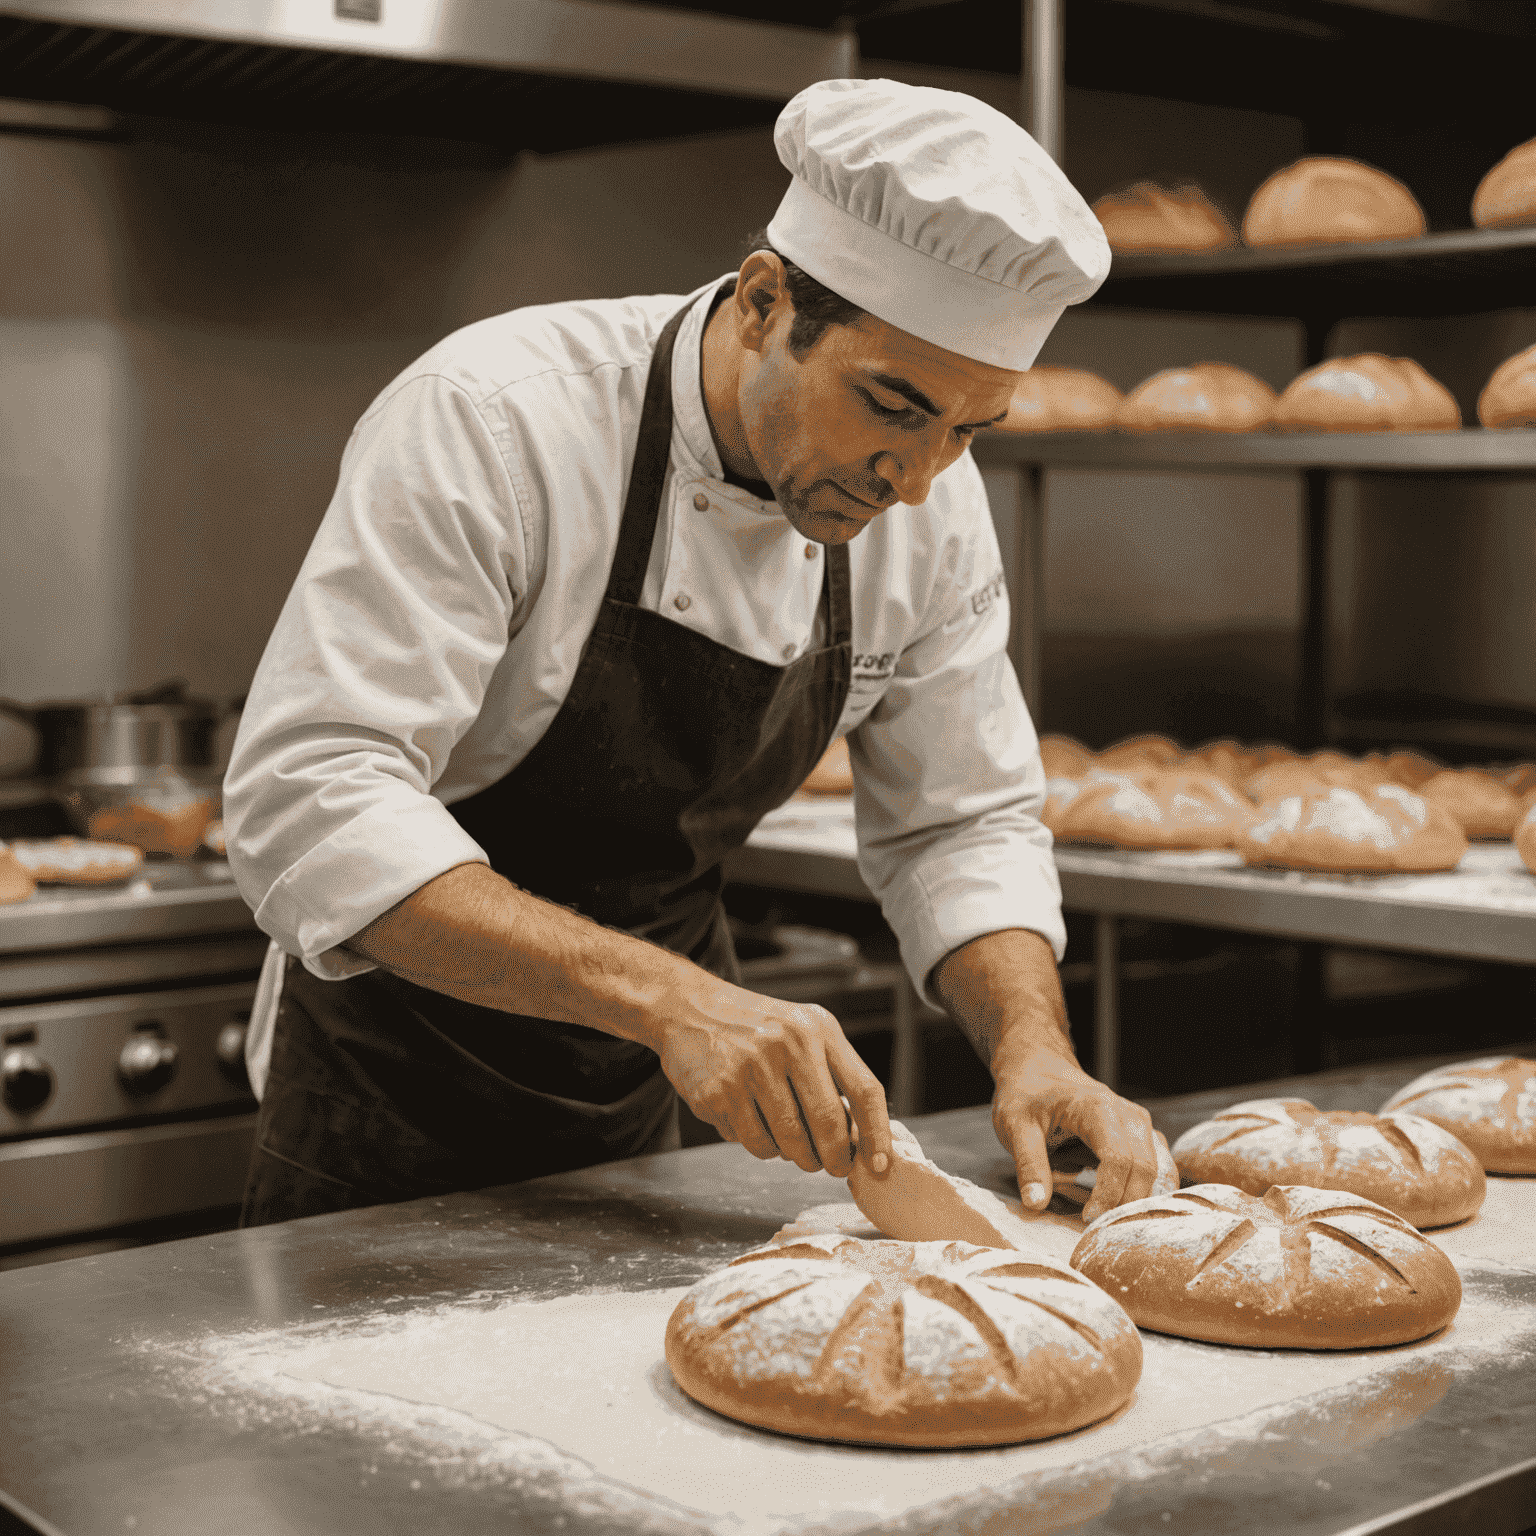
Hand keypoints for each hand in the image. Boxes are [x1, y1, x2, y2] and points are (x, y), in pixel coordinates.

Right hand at [647, 973, 892, 1178]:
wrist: (690, 1010)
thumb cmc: (758, 1027)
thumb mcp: (803, 1031)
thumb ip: (834, 1074)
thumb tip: (861, 1137)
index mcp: (818, 1030)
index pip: (864, 1089)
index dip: (877, 1134)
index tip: (880, 1165)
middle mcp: (787, 1045)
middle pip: (828, 1125)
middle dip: (834, 1158)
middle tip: (832, 1166)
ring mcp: (750, 1069)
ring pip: (790, 1143)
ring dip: (797, 1156)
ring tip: (790, 1141)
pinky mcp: (719, 1093)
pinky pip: (754, 1144)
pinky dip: (761, 1145)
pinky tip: (753, 1121)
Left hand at [991, 1037, 1175, 1223]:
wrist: (1037, 1066)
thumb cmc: (1026, 1093)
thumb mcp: (1015, 1125)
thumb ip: (1028, 1164)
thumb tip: (1036, 1204)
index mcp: (1099, 1109)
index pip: (1119, 1160)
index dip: (1108, 1196)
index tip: (1087, 1219)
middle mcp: (1129, 1116)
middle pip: (1146, 1169)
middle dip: (1125, 1204)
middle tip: (1097, 1228)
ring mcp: (1140, 1125)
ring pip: (1159, 1171)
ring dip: (1136, 1199)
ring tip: (1107, 1217)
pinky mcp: (1141, 1135)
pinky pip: (1156, 1168)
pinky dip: (1142, 1190)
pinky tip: (1117, 1204)